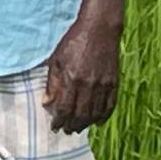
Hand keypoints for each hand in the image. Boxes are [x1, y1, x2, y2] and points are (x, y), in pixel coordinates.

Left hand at [43, 15, 121, 132]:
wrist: (100, 28)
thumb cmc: (74, 42)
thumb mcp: (56, 60)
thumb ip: (52, 83)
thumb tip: (46, 103)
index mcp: (71, 79)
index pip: (64, 109)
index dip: (59, 121)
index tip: (55, 127)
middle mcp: (88, 84)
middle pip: (80, 115)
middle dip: (72, 126)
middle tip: (67, 131)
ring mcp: (103, 84)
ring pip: (95, 113)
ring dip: (86, 124)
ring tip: (79, 128)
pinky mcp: (114, 81)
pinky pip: (110, 105)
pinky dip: (104, 116)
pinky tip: (98, 122)